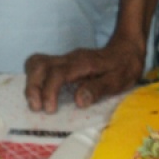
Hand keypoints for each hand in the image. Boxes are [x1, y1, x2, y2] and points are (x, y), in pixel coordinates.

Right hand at [24, 35, 144, 112]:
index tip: (50, 110)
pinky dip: (34, 80)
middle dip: (32, 86)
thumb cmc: (123, 67)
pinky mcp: (62, 63)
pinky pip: (41, 66)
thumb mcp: (117, 81)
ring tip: (36, 103)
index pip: (57, 73)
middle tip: (37, 108)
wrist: (127, 49)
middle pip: (39, 64)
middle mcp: (70, 58)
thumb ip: (98, 89)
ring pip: (37, 63)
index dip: (49, 91)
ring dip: (31, 83)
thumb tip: (79, 101)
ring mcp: (65, 59)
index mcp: (82, 63)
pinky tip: (40, 96)